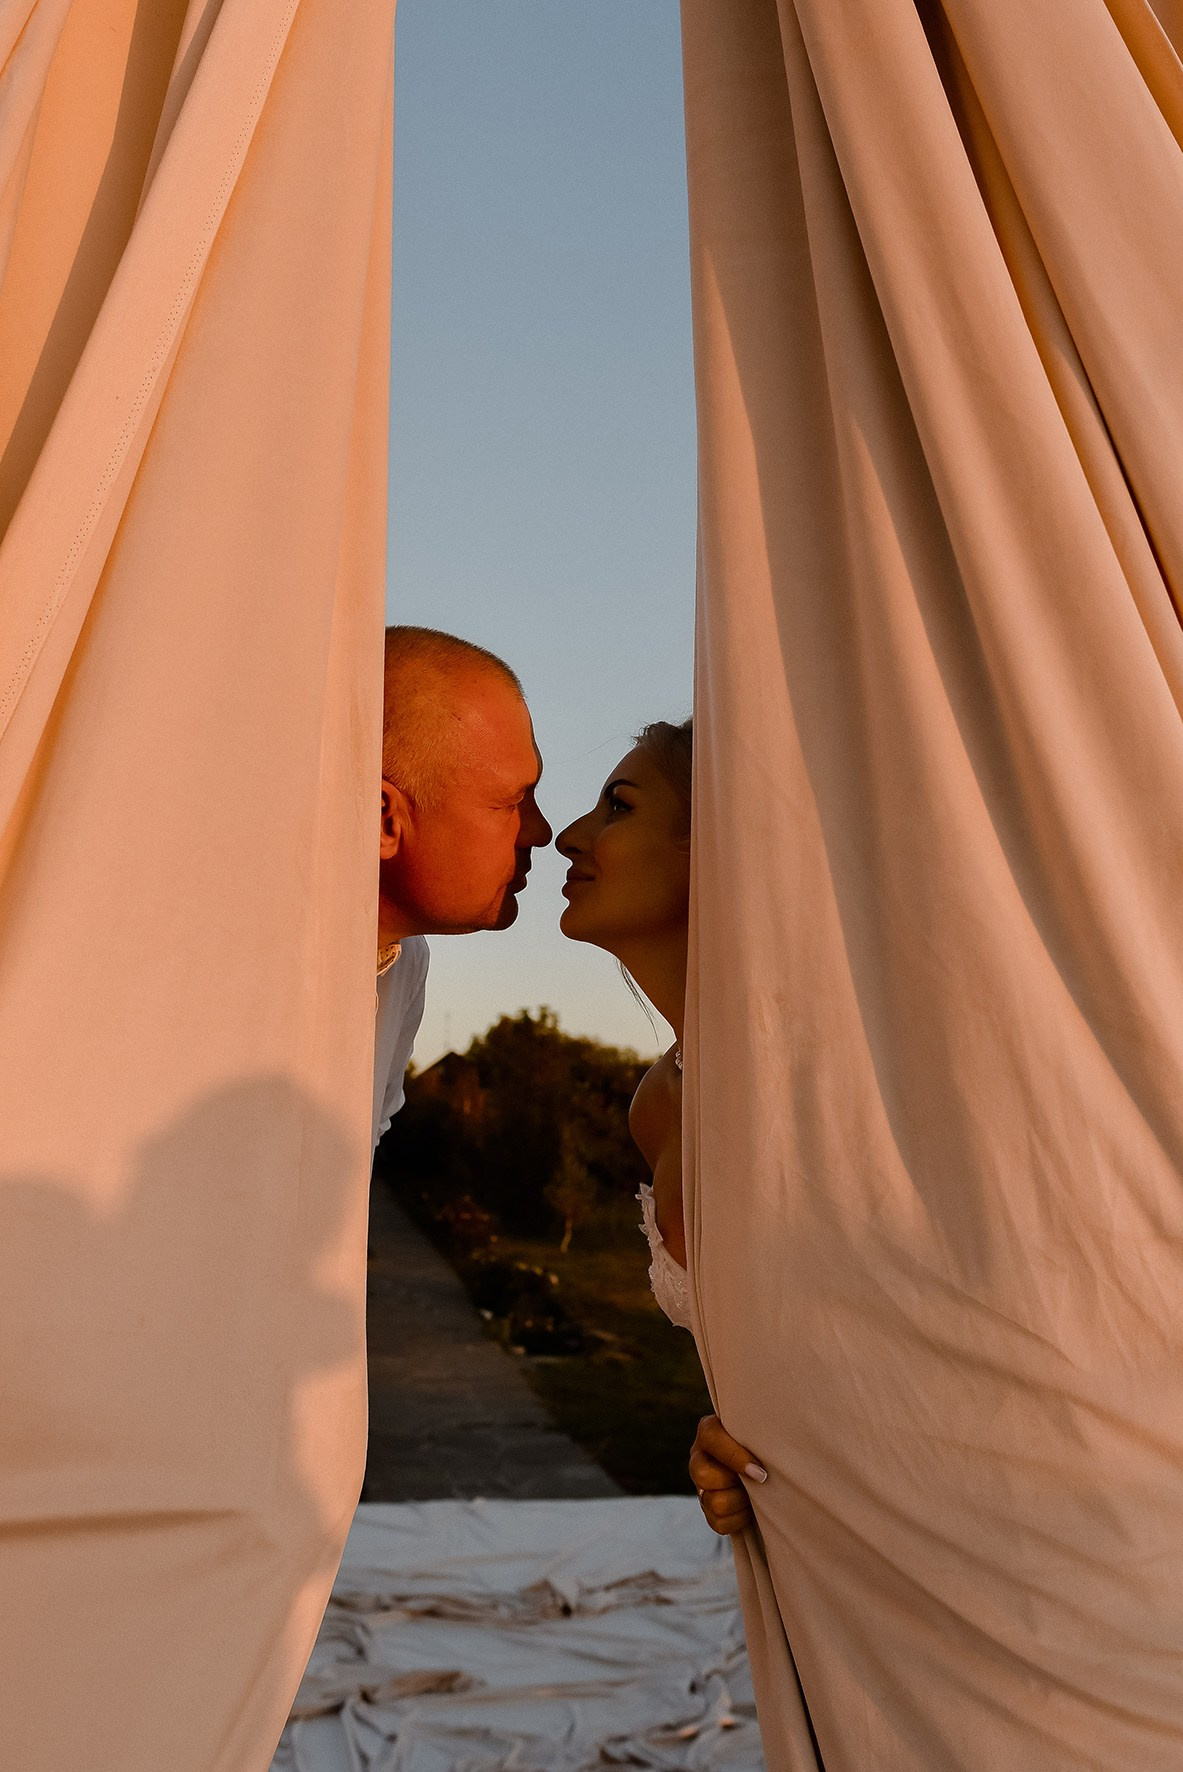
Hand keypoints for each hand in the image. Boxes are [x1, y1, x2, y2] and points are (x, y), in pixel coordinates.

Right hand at [689, 1413, 766, 1535]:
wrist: (768, 1466)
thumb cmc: (765, 1443)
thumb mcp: (760, 1432)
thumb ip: (757, 1434)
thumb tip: (763, 1452)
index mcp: (708, 1431)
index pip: (711, 1439)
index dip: (735, 1457)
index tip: (761, 1472)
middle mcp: (698, 1457)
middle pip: (703, 1475)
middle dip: (736, 1482)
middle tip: (758, 1480)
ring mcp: (700, 1486)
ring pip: (714, 1502)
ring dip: (740, 1501)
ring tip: (755, 1493)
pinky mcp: (707, 1510)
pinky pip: (718, 1523)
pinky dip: (739, 1518)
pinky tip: (749, 1507)